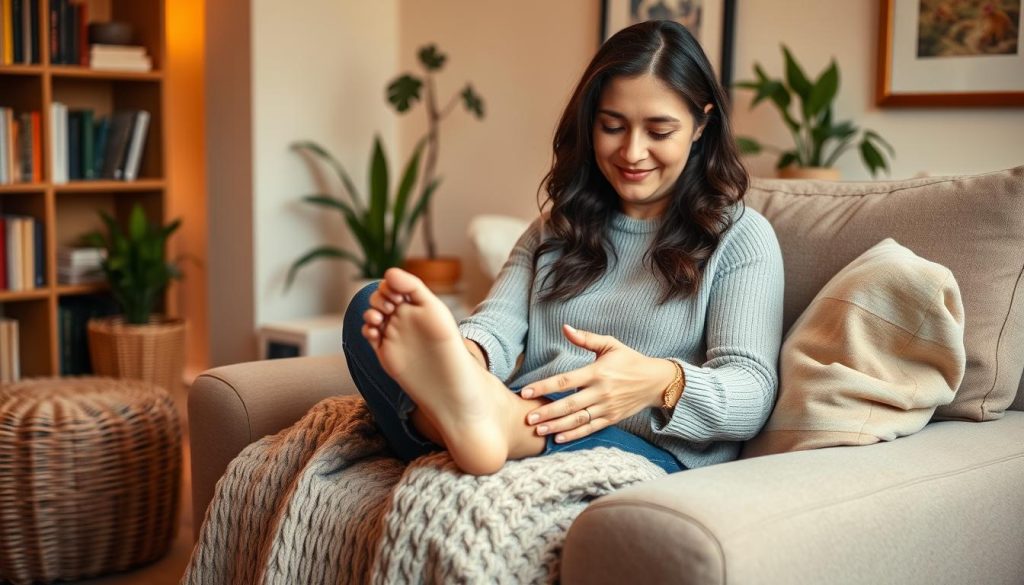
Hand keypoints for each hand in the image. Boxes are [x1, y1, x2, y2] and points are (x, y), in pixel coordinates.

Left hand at [521, 325, 675, 442]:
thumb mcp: (610, 344)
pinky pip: (590, 428)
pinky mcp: (612, 418)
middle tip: (527, 418)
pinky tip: (558, 438)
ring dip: (557, 426)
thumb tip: (565, 327)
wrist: (656, 381)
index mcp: (597, 372)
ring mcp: (606, 407)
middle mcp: (601, 392)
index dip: (544, 386)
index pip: (565, 380)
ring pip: (577, 419)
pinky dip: (574, 435)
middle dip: (547, 412)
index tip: (526, 392)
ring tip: (538, 430)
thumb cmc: (630, 360)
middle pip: (569, 404)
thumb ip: (586, 338)